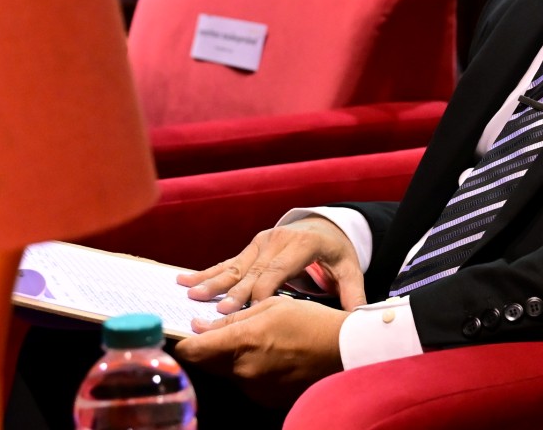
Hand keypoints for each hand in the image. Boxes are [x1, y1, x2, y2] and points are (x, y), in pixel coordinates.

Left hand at [174, 296, 347, 404]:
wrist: (343, 351)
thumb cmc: (310, 321)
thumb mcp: (271, 305)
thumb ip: (233, 318)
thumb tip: (200, 327)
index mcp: (242, 341)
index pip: (193, 351)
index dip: (183, 342)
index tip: (183, 334)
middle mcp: (243, 370)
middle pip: (207, 363)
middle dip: (208, 349)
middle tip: (221, 332)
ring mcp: (254, 388)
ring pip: (226, 373)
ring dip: (231, 359)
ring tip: (257, 343)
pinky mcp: (265, 398)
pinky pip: (245, 383)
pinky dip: (249, 371)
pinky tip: (270, 357)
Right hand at [176, 217, 367, 312]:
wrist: (325, 225)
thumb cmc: (336, 253)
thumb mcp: (349, 269)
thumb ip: (352, 293)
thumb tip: (358, 317)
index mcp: (301, 246)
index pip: (279, 271)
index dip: (263, 290)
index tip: (250, 309)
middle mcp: (277, 241)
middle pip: (253, 270)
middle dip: (234, 291)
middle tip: (217, 309)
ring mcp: (262, 242)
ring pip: (235, 265)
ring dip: (212, 281)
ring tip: (190, 295)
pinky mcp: (251, 246)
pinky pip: (227, 261)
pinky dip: (206, 272)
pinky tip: (184, 280)